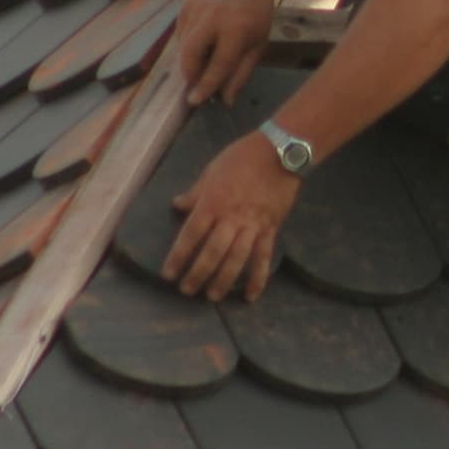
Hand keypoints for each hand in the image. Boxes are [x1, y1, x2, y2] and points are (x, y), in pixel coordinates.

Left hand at [166, 131, 296, 299]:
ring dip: (223, 281)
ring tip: (212, 296)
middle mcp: (231, 218)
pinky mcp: (270, 229)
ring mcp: (253, 226)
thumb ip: (195, 192)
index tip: (168, 274)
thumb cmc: (241, 157)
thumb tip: (177, 205)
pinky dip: (258, 278)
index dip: (178, 257)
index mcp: (213, 203)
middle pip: (212, 253)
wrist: (280, 152)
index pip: (191, 235)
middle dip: (198, 274)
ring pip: (237, 260)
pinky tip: (250, 296)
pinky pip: (263, 257)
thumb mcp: (211, 170)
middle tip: (187, 291)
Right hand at [169, 0, 274, 106]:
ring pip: (184, 46)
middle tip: (194, 85)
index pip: (218, 64)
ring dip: (189, 61)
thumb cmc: (257, 12)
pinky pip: (181, 35)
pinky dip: (188, 45)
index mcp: (237, 28)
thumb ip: (242, 72)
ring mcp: (196, 10)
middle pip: (191, 54)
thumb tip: (226, 100)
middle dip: (189, 74)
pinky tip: (202, 41)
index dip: (206, 85)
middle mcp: (213, 18)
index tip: (195, 101)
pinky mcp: (185, 7)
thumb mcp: (259, 43)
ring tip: (202, 62)